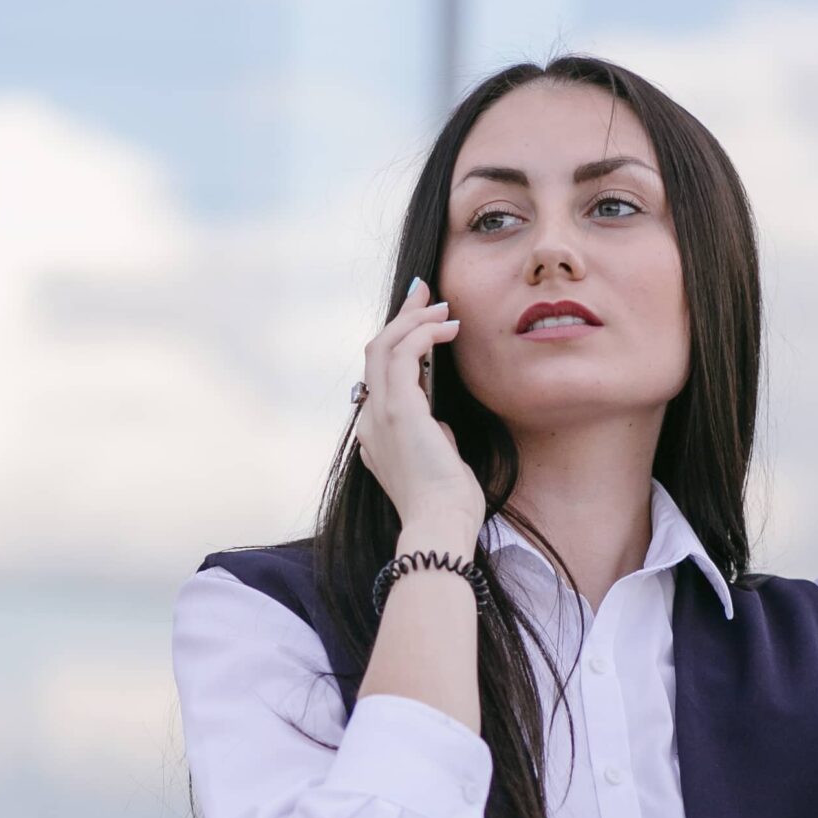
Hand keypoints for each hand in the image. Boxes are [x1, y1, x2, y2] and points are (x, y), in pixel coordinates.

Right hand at [355, 276, 483, 532]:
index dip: (401, 344)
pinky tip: (448, 327)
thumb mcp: (437, 464)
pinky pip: (403, 354)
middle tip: (425, 292)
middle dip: (401, 318)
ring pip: (383, 346)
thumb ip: (432, 439)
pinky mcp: (398, 410)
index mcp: (375, 436)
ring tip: (443, 305)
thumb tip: (438, 423)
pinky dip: (424, 333)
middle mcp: (370, 421)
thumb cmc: (447, 506)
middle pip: (376, 352)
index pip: (381, 377)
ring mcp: (379, 415)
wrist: (440, 526)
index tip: (423, 321)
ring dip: (414, 319)